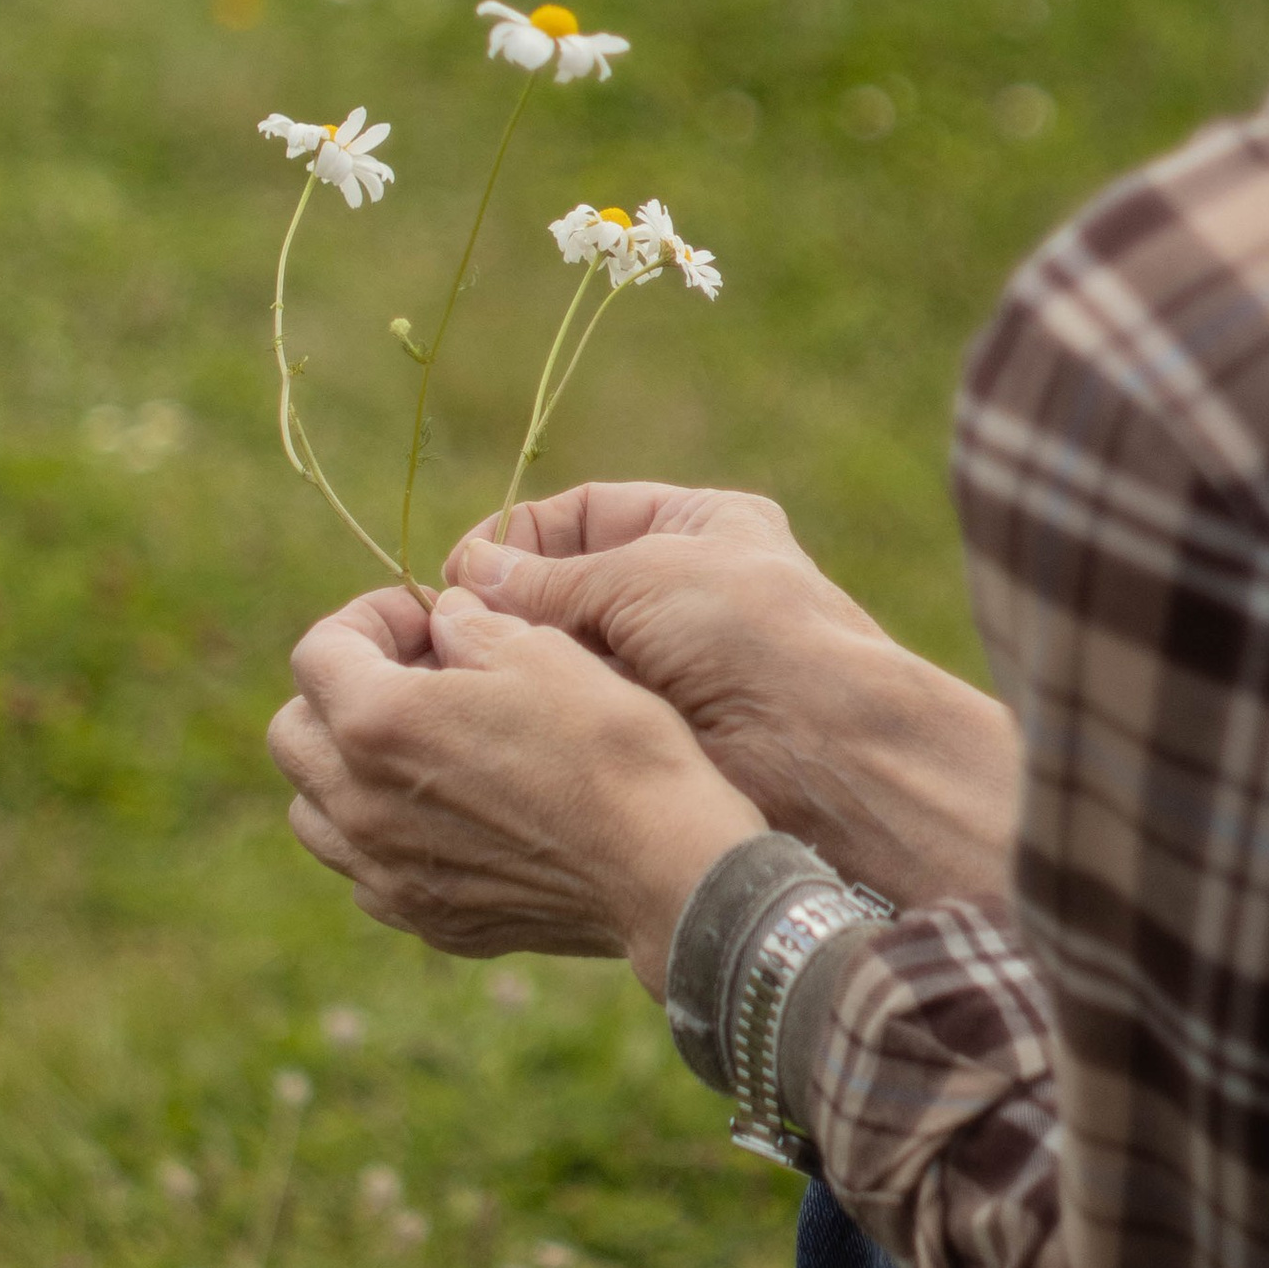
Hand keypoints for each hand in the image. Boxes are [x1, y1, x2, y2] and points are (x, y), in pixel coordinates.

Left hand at [268, 581, 762, 985]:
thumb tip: (444, 618)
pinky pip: (363, 871)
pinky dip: (382, 834)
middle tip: (418, 676)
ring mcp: (387, 873)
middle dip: (341, 692)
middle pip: (293, 733)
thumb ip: (470, 624)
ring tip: (423, 748)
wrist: (665, 869)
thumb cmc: (612, 746)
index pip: (317, 651)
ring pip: (313, 811)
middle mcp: (360, 805)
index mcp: (378, 723)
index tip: (426, 618)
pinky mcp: (425, 919)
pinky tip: (448, 814)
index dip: (369, 617)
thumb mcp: (543, 649)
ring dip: (347, 768)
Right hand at [444, 485, 1021, 911]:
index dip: (515, 540)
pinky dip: (540, 713)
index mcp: (697, 527)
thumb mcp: (645, 576)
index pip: (581, 517)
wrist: (823, 751)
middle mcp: (679, 594)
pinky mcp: (657, 733)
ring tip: (461, 677)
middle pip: (564, 590)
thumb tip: (468, 575)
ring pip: (563, 657)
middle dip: (508, 608)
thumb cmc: (751, 637)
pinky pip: (580, 715)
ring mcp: (669, 668)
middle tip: (444, 633)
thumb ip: (552, 577)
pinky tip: (497, 719)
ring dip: (517, 664)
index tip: (458, 572)